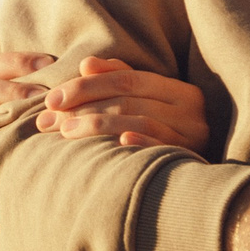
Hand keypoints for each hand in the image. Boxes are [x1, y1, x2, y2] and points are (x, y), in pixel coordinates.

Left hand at [34, 56, 210, 150]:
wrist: (201, 187)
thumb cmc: (169, 134)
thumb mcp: (150, 105)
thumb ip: (120, 80)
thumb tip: (86, 63)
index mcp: (180, 91)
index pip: (126, 79)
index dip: (86, 86)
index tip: (52, 99)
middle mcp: (191, 110)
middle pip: (128, 100)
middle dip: (83, 107)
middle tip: (48, 120)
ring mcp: (194, 137)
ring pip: (140, 122)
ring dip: (98, 125)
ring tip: (64, 133)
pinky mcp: (193, 162)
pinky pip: (162, 148)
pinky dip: (140, 143)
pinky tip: (116, 145)